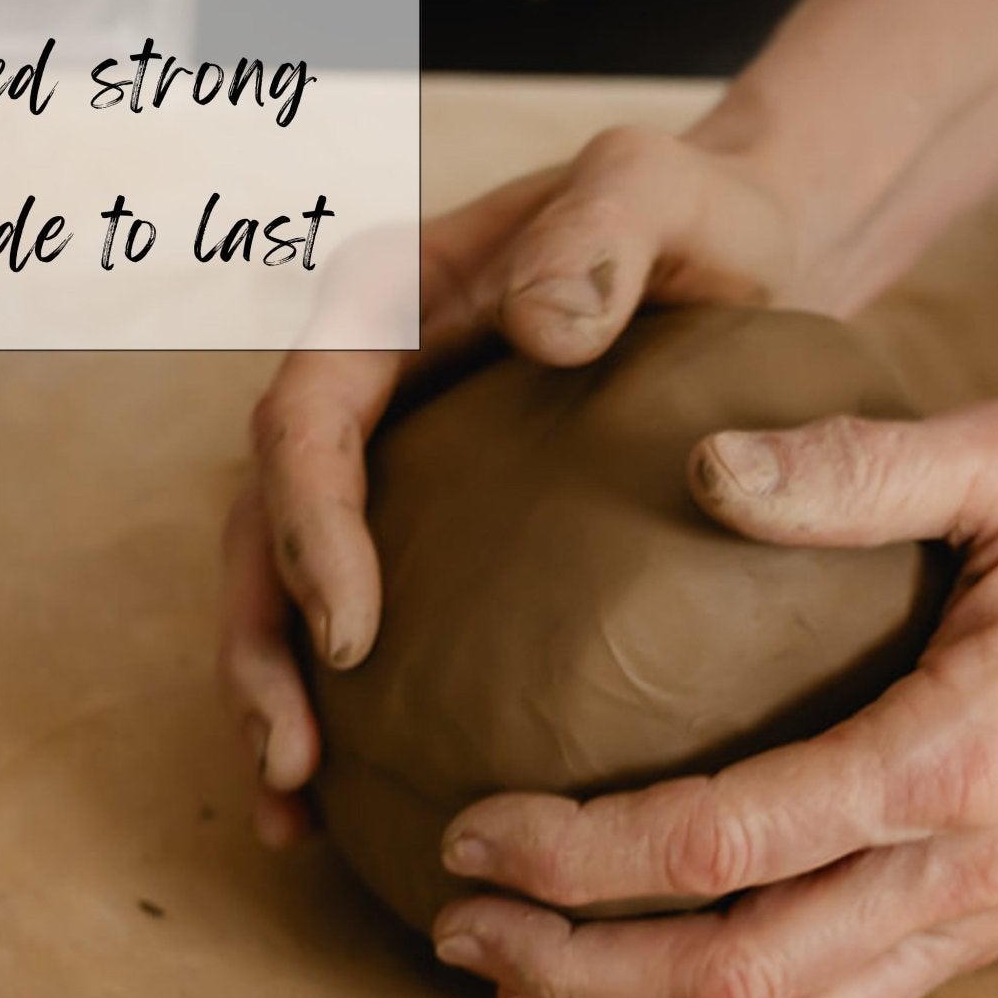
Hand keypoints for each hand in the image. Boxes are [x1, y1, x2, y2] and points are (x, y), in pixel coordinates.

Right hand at [219, 123, 795, 843]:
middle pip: (264, 515)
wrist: (737, 247)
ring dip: (275, 687)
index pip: (306, 415)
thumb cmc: (698, 216)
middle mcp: (368, 378)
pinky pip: (360, 602)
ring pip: (287, 575)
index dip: (305, 526)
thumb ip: (602, 232)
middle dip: (259, 640)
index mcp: (388, 298)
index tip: (349, 635)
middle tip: (291, 760)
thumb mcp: (662, 190)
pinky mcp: (434, 513)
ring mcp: (392, 451)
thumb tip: (538, 330)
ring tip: (295, 807)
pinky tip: (356, 795)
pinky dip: (340, 695)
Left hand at [430, 405, 997, 997]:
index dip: (588, 853)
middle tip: (454, 918)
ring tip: (508, 976)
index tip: (474, 821)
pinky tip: (621, 994)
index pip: (735, 842)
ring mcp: (966, 921)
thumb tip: (707, 469)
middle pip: (740, 981)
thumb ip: (858, 464)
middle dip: (578, 970)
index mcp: (954, 756)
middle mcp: (960, 871)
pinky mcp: (963, 931)